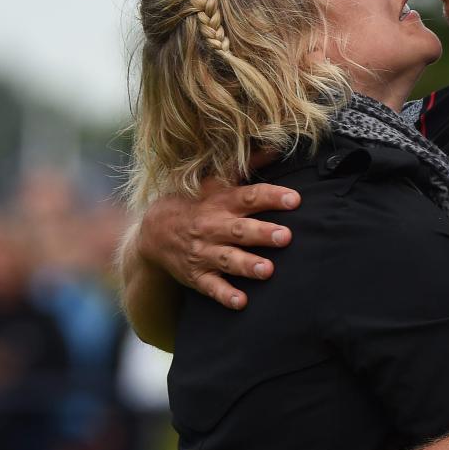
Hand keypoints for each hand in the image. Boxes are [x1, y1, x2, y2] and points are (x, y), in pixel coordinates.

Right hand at [137, 176, 300, 310]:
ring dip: (247, 266)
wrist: (153, 232)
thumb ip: (247, 166)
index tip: (294, 199)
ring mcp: (203, 252)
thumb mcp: (216, 181)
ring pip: (227, 259)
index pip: (249, 197)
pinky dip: (225, 295)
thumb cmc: (196, 202)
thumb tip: (276, 146)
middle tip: (286, 236)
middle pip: (240, 230)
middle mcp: (212, 227)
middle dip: (262, 233)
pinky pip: (211, 287)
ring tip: (267, 270)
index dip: (271, 197)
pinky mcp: (196, 275)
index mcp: (221, 202)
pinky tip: (241, 302)